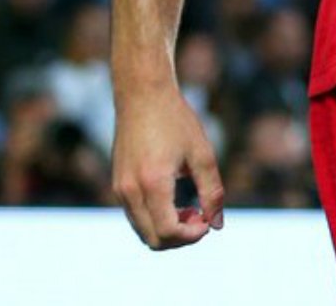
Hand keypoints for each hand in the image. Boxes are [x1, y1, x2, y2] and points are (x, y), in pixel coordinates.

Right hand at [112, 82, 225, 249]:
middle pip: (152, 239)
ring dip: (168, 230)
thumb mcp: (203, 154)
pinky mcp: (118, 185)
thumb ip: (212, 192)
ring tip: (190, 209)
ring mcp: (120, 190)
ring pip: (142, 231)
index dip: (191, 236)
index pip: (167, 231)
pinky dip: (156, 219)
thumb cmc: (176, 121)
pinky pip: (136, 216)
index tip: (208, 221)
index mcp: (152, 183)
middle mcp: (130, 191)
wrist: (142, 96)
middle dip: (180, 238)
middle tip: (201, 217)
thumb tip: (218, 224)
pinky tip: (175, 201)